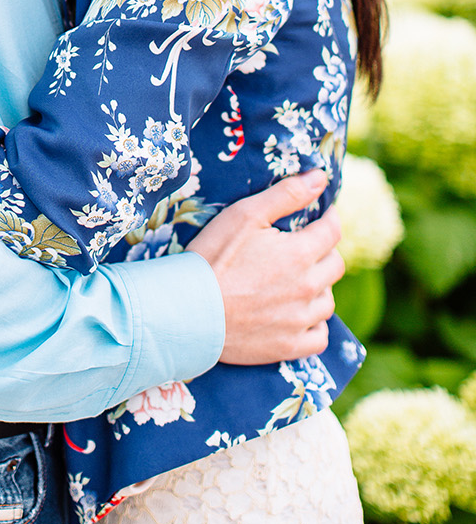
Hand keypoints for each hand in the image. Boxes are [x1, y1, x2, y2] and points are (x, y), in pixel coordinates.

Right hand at [187, 169, 339, 364]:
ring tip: (294, 281)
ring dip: (318, 288)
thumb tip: (320, 177)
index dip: (328, 219)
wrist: (188, 310)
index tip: (321, 216)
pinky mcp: (291, 345)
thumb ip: (286, 195)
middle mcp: (309, 288)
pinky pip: (319, 335)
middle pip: (335, 265)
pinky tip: (296, 314)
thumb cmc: (212, 258)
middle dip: (323, 252)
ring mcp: (301, 319)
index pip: (332, 231)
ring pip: (328, 300)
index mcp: (301, 254)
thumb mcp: (244, 215)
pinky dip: (313, 324)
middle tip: (301, 249)